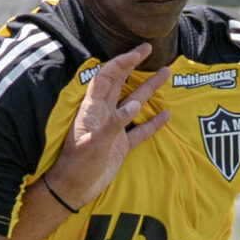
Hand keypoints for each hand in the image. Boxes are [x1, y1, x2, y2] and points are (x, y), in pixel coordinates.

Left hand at [44, 44, 173, 209]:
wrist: (74, 189)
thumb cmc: (79, 166)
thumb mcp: (95, 144)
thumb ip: (115, 124)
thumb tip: (135, 104)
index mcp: (92, 109)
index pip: (107, 77)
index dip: (122, 62)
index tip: (138, 52)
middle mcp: (103, 114)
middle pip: (120, 83)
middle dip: (134, 65)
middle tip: (150, 49)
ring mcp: (113, 129)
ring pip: (134, 102)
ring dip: (149, 88)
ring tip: (165, 73)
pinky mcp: (121, 145)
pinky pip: (140, 130)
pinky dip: (152, 122)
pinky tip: (165, 114)